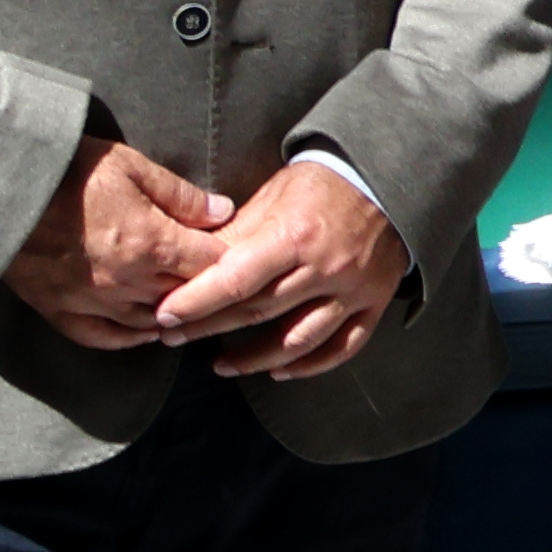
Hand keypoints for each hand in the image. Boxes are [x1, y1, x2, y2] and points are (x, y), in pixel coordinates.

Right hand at [0, 138, 227, 349]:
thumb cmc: (67, 171)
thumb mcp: (131, 167)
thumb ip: (181, 195)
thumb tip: (223, 212)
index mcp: (153, 243)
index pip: (212, 264)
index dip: (228, 257)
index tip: (235, 251)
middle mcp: (128, 281)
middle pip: (186, 297)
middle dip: (206, 289)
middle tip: (217, 281)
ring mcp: (94, 301)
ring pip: (151, 322)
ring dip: (172, 316)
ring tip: (187, 306)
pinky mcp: (61, 311)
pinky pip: (104, 338)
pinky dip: (129, 338)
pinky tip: (144, 331)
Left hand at [154, 159, 402, 385]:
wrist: (387, 180)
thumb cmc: (320, 185)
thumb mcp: (271, 197)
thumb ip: (233, 235)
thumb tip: (187, 265)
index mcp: (295, 236)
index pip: (236, 280)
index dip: (195, 302)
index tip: (164, 316)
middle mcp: (326, 268)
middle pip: (259, 312)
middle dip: (209, 327)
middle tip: (172, 338)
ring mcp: (354, 290)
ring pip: (299, 340)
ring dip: (255, 359)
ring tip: (220, 366)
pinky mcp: (375, 302)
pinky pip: (344, 346)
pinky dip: (311, 365)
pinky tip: (280, 371)